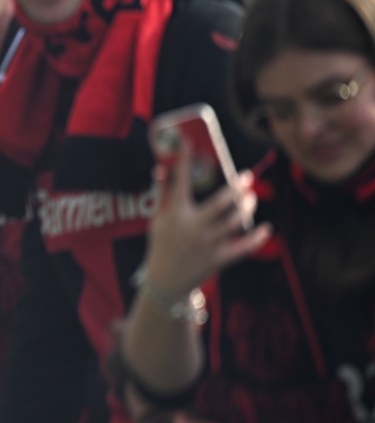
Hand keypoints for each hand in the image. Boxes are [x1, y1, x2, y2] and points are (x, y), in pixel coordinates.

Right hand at [143, 139, 270, 299]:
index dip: (184, 159)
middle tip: (246, 177)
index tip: (189, 141)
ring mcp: (207, 244)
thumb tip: (161, 169)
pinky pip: (242, 248)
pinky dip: (256, 239)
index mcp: (175, 215)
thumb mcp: (157, 220)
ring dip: (246, 207)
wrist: (165, 281)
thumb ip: (162, 194)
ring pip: (234, 222)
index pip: (180, 182)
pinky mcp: (218, 259)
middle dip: (236, 188)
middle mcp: (192, 228)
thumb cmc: (161, 245)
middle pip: (220, 203)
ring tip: (249, 198)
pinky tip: (265, 228)